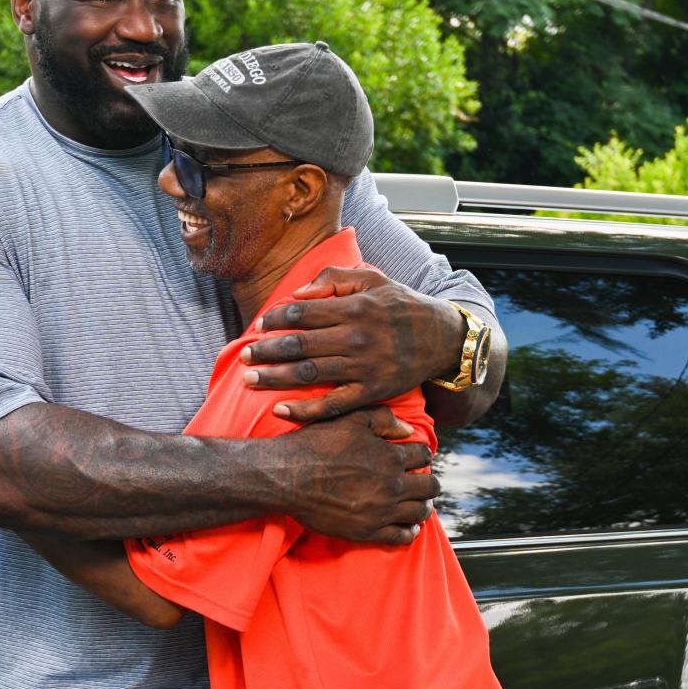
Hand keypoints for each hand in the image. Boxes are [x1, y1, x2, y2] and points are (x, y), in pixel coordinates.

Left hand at [241, 266, 464, 422]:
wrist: (443, 338)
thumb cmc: (402, 306)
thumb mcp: (373, 279)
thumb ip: (334, 278)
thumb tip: (298, 292)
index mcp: (354, 308)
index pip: (303, 313)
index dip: (276, 318)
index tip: (261, 324)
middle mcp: (356, 338)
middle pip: (299, 344)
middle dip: (267, 350)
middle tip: (244, 356)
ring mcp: (363, 368)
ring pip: (309, 373)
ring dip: (275, 377)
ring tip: (250, 379)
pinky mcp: (371, 393)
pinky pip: (332, 405)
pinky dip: (305, 410)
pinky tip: (281, 410)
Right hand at [286, 406, 438, 544]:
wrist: (287, 476)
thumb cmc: (315, 445)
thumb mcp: (349, 419)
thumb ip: (382, 419)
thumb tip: (408, 430)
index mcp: (390, 457)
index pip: (424, 456)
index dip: (421, 455)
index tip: (416, 458)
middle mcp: (391, 485)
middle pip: (429, 487)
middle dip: (428, 482)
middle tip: (422, 482)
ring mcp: (380, 511)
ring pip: (420, 512)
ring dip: (424, 505)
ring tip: (420, 503)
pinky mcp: (366, 531)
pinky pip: (401, 536)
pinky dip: (410, 531)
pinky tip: (410, 526)